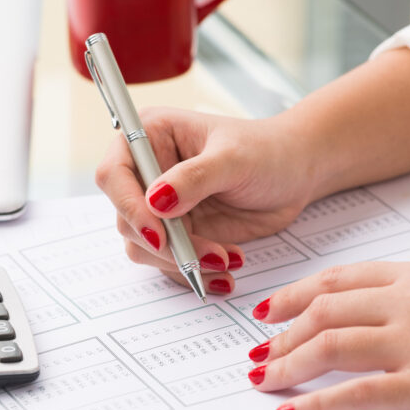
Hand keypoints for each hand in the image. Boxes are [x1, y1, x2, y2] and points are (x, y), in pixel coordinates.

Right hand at [95, 107, 314, 292]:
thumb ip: (195, 177)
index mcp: (150, 136)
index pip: (114, 173)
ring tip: (227, 259)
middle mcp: (147, 172)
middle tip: (209, 255)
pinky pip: (169, 263)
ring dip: (183, 262)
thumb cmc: (267, 151)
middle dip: (166, 245)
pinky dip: (195, 273)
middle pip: (126, 218)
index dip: (128, 205)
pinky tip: (225, 271)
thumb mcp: (235, 158)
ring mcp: (160, 206)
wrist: (295, 174)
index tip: (158, 234)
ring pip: (144, 247)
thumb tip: (155, 201)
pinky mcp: (177, 233)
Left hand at [249, 258, 409, 409]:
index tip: (266, 312)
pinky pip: (357, 394)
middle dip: (281, 335)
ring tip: (264, 381)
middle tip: (258, 354)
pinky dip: (316, 404)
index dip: (293, 296)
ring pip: (331, 346)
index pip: (337, 280)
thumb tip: (359, 319)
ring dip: (287, 365)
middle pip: (324, 311)